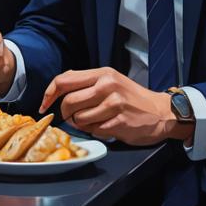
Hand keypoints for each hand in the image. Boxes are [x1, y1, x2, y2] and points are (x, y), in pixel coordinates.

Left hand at [40, 67, 192, 145]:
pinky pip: (94, 130)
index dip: (49, 94)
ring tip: (93, 121)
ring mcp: (114, 104)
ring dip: (80, 124)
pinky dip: (95, 131)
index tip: (44, 105)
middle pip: (68, 102)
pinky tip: (105, 126)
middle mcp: (107, 86)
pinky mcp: (120, 122)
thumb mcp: (110, 80)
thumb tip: (59, 86)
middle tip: (72, 117)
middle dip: (65, 113)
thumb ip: (86, 82)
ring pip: (79, 118)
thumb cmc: (132, 97)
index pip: (64, 80)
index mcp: (102, 74)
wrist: (161, 112)